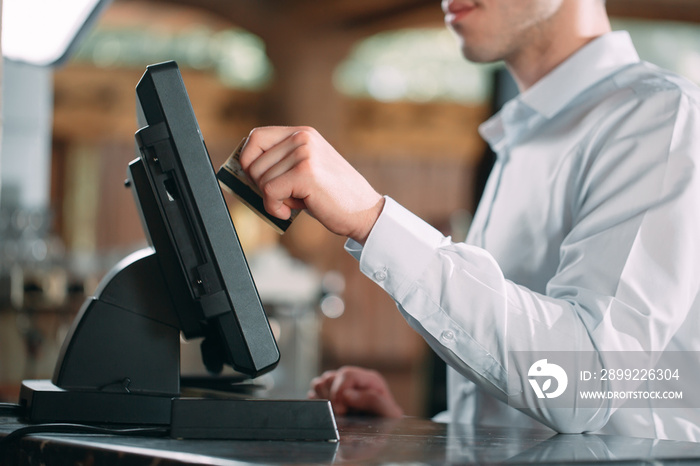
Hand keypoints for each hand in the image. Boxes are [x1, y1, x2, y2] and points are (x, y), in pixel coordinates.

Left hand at [238, 126, 384, 243]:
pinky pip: (269, 193)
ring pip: (260, 180)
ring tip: (296, 202)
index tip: (254, 179)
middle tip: (284, 197)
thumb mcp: (304, 171)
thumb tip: (242, 171)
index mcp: (302, 133)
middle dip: (262, 186)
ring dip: (273, 199)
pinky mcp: (305, 173)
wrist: (364, 212)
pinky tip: (290, 212)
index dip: (247, 160)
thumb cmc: (331, 197)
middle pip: (253, 163)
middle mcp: (302, 138)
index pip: (256, 137)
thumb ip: (280, 164)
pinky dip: (275, 209)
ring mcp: (304, 153)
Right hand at [308, 366, 402, 417]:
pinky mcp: (330, 393)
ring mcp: (340, 385)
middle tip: (342, 415)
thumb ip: (373, 401)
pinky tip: (331, 412)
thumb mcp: (389, 414)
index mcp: (369, 380)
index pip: (347, 374)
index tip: (341, 411)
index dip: (340, 391)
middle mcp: (354, 380)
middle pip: (330, 378)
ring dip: (325, 400)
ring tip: (338, 413)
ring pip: (320, 383)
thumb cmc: (387, 423)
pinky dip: (318, 402)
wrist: (381, 433)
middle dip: (332, 399)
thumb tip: (346, 394)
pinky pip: (314, 392)